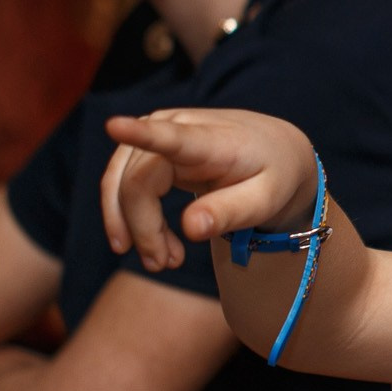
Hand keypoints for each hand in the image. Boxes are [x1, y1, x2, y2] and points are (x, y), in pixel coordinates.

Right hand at [100, 108, 317, 272]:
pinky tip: (152, 242)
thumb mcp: (266, 200)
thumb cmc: (274, 175)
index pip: (172, 136)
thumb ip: (230, 212)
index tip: (114, 125)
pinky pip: (122, 182)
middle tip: (164, 265)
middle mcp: (178, 126)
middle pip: (137, 182)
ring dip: (130, 226)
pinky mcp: (149, 144)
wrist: (277, 151)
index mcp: (212, 140)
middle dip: (144, 229)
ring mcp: (158, 130)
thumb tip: (191, 228)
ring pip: (121, 183)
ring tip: (159, 261)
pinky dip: (129, 216)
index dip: (141, 134)